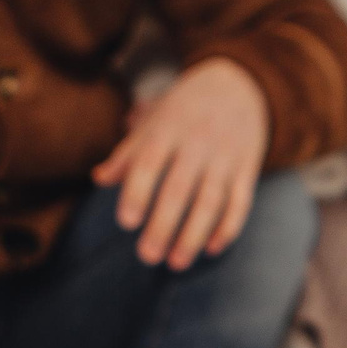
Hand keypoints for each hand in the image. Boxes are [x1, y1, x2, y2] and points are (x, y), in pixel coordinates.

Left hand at [94, 57, 270, 270]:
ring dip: (193, 236)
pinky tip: (211, 249)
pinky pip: (240, 203)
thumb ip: (128, 152)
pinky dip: (227, 228)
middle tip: (147, 256)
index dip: (137, 193)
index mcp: (168, 128)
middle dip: (163, 225)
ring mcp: (226, 157)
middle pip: (179, 189)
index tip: (125, 223)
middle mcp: (198, 143)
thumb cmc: (185, 108)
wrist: (240, 85)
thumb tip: (98, 179)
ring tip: (176, 263)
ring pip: (211, 201)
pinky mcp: (248, 169)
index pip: (149, 163)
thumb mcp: (155, 119)